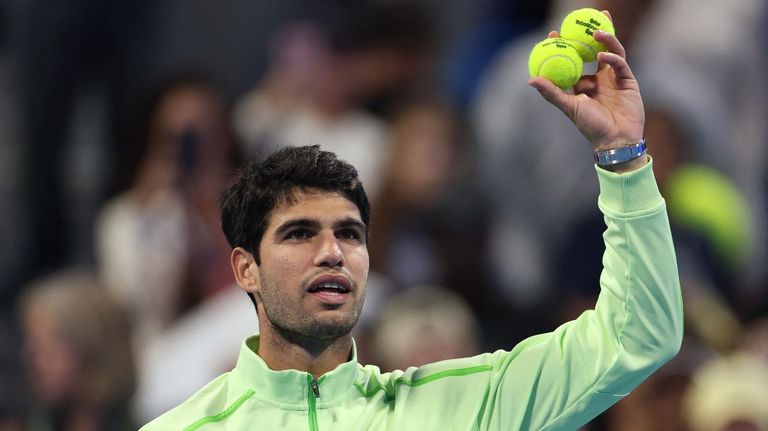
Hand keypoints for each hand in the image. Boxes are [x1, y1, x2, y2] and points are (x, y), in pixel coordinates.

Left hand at [528, 11, 644, 156]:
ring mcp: (615, 77)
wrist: (615, 139)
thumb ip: (551, 92)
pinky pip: (620, 63)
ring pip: (612, 51)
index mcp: (583, 82)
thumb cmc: (590, 126)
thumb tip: (531, 79)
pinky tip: (602, 56)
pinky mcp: (629, 80)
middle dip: (592, 31)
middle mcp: (599, 76)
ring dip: (606, 39)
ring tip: (596, 32)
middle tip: (584, 17)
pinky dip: (612, 57)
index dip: (565, 44)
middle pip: (596, 48)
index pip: (574, 57)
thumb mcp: (569, 106)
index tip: (554, 33)